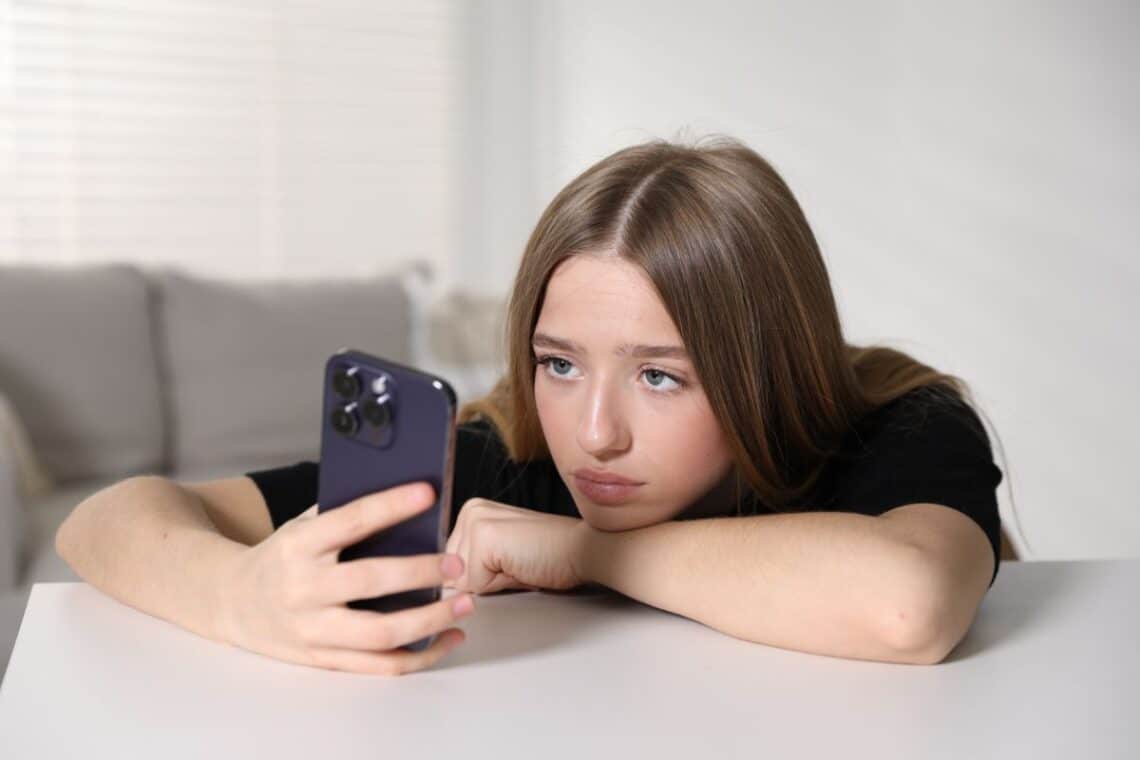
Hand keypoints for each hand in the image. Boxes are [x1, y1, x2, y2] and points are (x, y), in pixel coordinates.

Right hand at [220, 482, 476, 676]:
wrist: (230, 602)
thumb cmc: (281, 557)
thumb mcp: (300, 526)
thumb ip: (342, 514)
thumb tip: (405, 497)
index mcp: (299, 545)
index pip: (351, 520)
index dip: (391, 505)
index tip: (428, 493)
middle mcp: (303, 588)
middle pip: (370, 582)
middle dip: (421, 572)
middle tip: (457, 564)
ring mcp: (313, 629)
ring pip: (380, 633)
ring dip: (430, 620)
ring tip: (465, 604)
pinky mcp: (323, 659)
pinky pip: (378, 666)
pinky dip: (419, 656)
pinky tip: (447, 638)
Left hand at [443, 498, 589, 593]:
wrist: (584, 549)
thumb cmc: (551, 556)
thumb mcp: (500, 558)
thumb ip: (471, 566)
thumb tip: (445, 589)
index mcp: (473, 511)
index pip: (449, 565)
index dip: (480, 577)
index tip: (510, 562)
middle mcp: (470, 510)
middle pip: (450, 572)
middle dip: (481, 580)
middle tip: (516, 563)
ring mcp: (476, 520)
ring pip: (460, 579)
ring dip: (489, 583)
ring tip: (518, 564)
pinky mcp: (485, 536)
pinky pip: (473, 584)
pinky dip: (497, 585)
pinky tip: (520, 566)